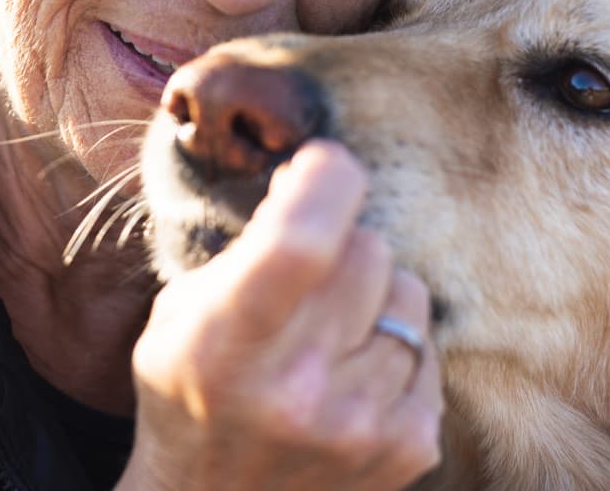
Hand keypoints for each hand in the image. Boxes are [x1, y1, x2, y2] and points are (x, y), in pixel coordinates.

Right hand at [121, 140, 441, 490]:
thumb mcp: (180, 314)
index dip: (325, 179)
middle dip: (342, 240)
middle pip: (368, 249)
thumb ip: (245, 249)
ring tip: (331, 331)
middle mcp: (299, 388)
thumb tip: (314, 178)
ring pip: (408, 290)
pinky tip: (353, 372)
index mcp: (226, 344)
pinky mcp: (410, 446)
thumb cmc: (191, 395)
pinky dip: (395, 344)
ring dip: (373, 294)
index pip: (304, 240)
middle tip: (310, 273)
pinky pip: (429, 344)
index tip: (320, 164)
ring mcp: (362, 423)